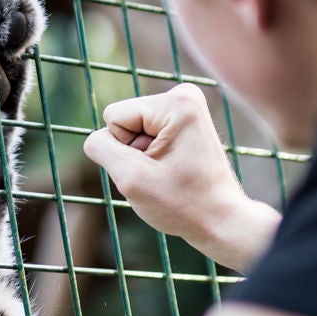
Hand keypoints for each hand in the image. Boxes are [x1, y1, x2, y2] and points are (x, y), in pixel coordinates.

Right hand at [81, 83, 280, 269]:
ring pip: (132, 130)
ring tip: (170, 173)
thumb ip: (101, 148)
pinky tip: (174, 169)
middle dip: (134, 152)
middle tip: (163, 174)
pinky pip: (145, 134)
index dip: (124, 150)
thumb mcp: (131, 178)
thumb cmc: (182, 204)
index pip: (114, 117)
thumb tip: (96, 137)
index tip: (156, 168)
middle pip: (123, 121)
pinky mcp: (184, 119)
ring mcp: (186, 106)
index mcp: (176, 103)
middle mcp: (184, 95)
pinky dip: (152, 156)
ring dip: (143, 157)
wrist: (220, 220)